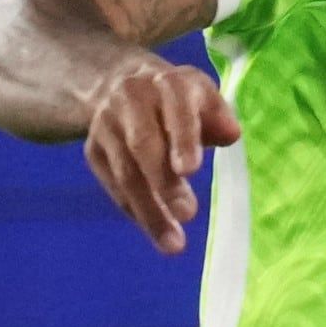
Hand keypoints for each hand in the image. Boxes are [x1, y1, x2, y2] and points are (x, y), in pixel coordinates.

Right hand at [82, 55, 239, 253]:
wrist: (126, 84)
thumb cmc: (181, 101)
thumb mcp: (205, 99)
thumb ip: (219, 118)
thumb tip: (231, 135)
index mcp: (167, 83)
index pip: (176, 108)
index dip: (183, 139)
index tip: (191, 170)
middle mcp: (131, 98)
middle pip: (143, 143)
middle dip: (164, 181)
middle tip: (188, 213)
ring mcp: (107, 124)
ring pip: (126, 172)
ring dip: (150, 210)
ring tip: (174, 244)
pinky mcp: (93, 149)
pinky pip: (114, 185)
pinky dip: (136, 211)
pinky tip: (156, 231)